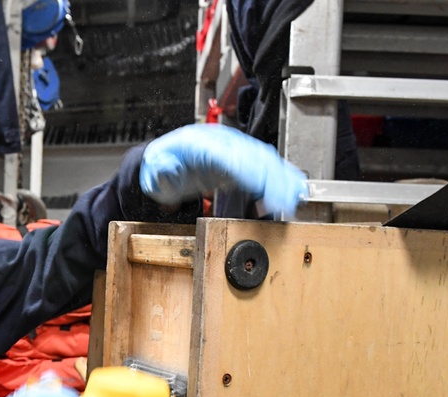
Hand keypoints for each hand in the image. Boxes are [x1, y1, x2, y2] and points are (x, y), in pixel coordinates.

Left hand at [139, 124, 308, 217]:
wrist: (166, 161)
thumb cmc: (160, 166)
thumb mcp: (153, 171)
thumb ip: (161, 171)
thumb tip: (166, 168)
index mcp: (201, 143)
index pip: (229, 156)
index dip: (248, 171)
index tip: (262, 186)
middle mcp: (222, 143)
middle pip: (253, 157)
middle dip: (272, 179)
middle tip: (286, 201)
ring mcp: (234, 150)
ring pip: (264, 161)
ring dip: (281, 180)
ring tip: (294, 200)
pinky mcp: (241, 161)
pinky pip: (264, 168)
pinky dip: (279, 179)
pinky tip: (292, 192)